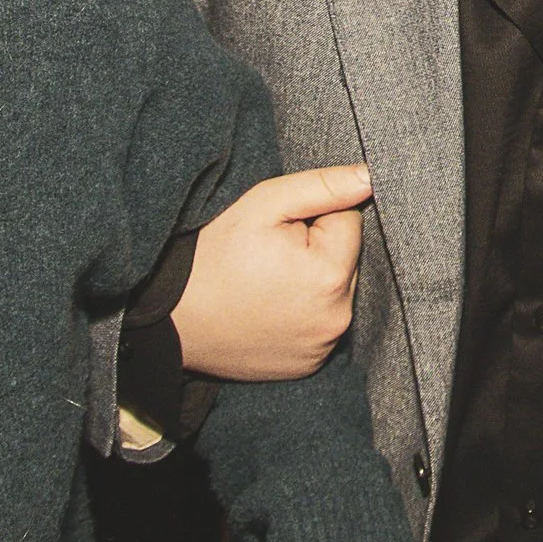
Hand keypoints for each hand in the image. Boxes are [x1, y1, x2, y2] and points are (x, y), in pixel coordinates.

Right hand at [172, 164, 370, 380]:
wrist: (171, 319)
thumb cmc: (215, 255)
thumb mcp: (265, 204)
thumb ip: (324, 187)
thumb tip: (372, 177)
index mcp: (331, 275)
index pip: (350, 221)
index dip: (314, 217)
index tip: (279, 231)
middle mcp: (336, 317)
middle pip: (347, 259)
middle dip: (318, 249)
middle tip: (270, 257)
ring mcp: (323, 346)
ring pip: (336, 291)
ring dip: (313, 280)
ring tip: (267, 283)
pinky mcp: (310, 364)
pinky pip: (321, 323)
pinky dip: (304, 312)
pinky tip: (270, 308)